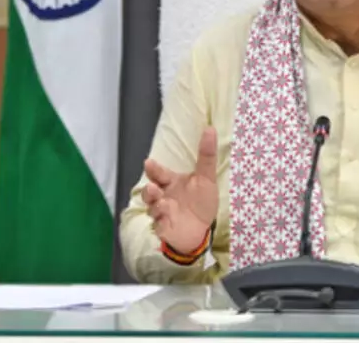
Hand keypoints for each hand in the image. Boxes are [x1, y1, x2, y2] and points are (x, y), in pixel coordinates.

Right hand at [142, 126, 218, 254]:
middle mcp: (163, 196)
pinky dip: (161, 223)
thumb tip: (210, 129)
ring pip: (151, 208)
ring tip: (162, 204)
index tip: (149, 162)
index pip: (159, 173)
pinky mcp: (163, 228)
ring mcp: (161, 213)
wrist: (202, 229)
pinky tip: (166, 220)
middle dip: (148, 190)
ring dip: (155, 205)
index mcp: (171, 182)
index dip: (153, 169)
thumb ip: (206, 156)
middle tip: (153, 187)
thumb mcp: (207, 178)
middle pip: (149, 191)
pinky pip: (158, 225)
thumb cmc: (202, 201)